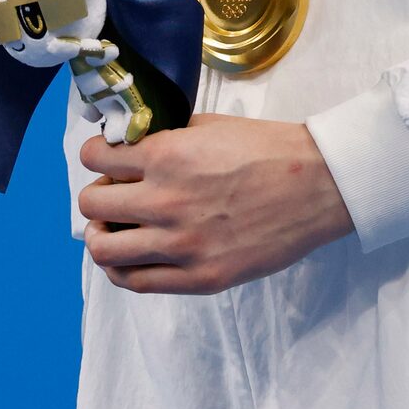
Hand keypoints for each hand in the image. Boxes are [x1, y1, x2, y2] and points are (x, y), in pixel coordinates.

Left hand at [78, 115, 354, 295]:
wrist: (316, 186)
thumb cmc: (264, 149)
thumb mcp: (204, 126)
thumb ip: (161, 139)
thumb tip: (125, 147)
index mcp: (165, 156)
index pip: (94, 158)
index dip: (97, 156)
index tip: (108, 160)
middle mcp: (165, 201)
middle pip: (91, 205)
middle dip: (97, 195)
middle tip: (115, 193)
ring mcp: (182, 245)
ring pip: (103, 250)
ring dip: (102, 235)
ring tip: (117, 228)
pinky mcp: (201, 277)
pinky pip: (137, 282)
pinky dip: (123, 268)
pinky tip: (132, 254)